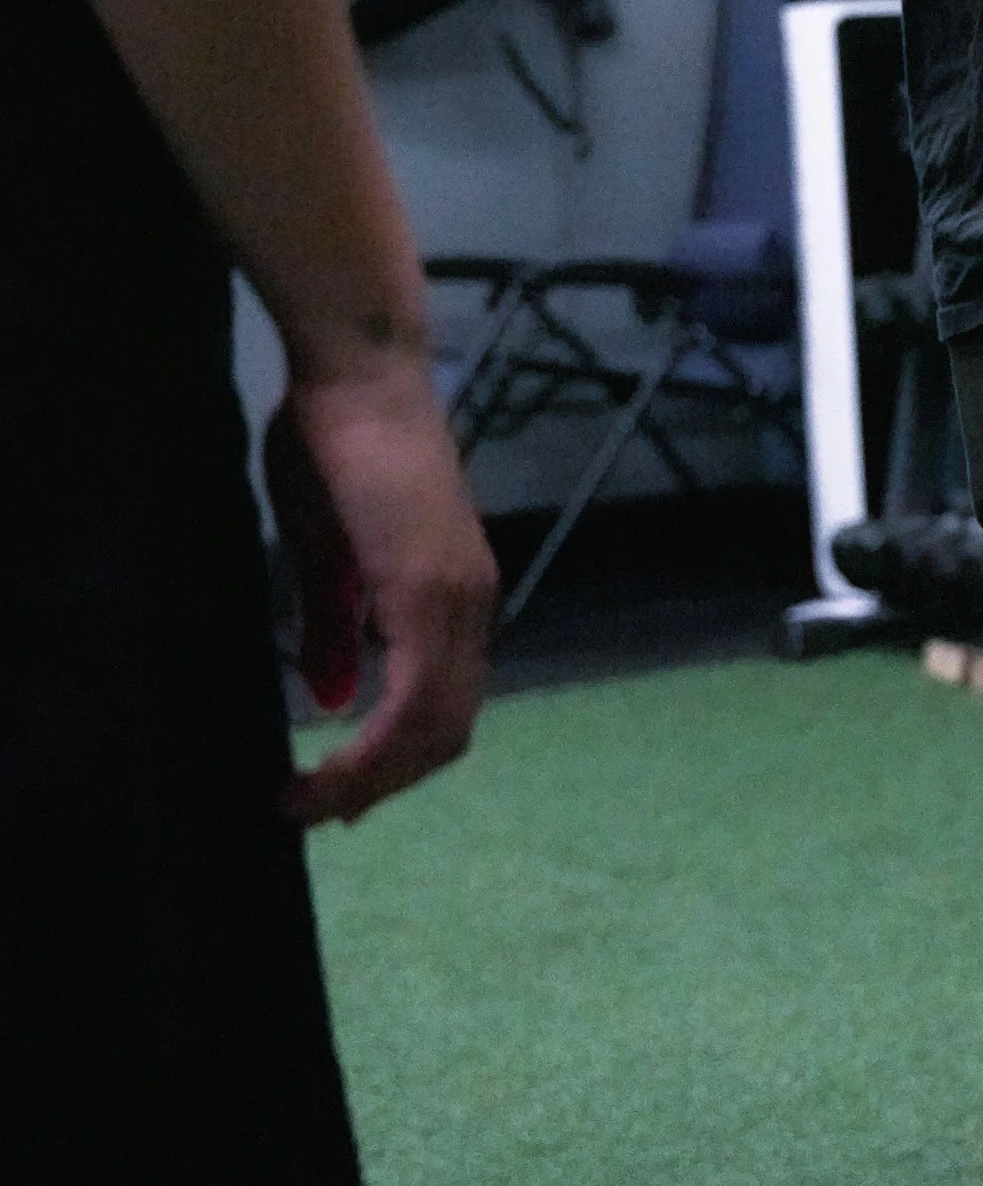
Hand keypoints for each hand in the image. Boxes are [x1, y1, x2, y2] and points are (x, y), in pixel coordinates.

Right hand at [267, 353, 497, 828]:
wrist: (355, 371)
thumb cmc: (335, 445)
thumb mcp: (326, 552)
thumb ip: (333, 625)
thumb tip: (328, 699)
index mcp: (453, 597)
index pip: (443, 707)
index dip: (394, 762)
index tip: (333, 795)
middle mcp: (471, 604)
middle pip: (446, 732)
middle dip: (380, 785)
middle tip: (317, 814)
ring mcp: (458, 597)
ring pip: (434, 727)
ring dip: (371, 778)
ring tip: (308, 802)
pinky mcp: (429, 588)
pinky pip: (414, 698)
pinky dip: (371, 746)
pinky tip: (324, 763)